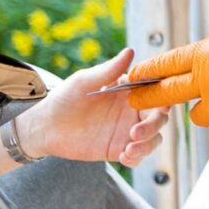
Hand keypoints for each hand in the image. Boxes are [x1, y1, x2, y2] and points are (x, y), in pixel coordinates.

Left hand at [20, 49, 172, 166]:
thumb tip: (129, 51)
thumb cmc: (64, 99)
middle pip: (159, 118)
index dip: (163, 97)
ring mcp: (127, 131)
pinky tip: (124, 157)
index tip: (161, 103)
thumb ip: (108, 70)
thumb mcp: (84, 81)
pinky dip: (137, 158)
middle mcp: (131, 111)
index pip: (154, 92)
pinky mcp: (119, 149)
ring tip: (129, 150)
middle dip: (154, 125)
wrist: (46, 127)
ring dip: (148, 145)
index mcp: (128, 92)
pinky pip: (138, 156)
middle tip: (136, 132)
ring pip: (154, 139)